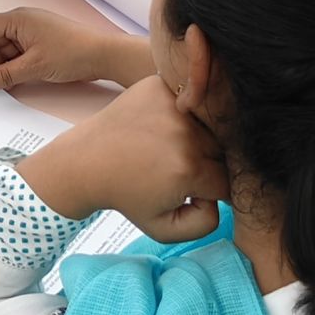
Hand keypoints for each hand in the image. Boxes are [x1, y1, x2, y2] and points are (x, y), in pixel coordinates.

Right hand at [0, 7, 148, 91]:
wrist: (103, 55)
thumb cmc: (73, 52)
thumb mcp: (34, 67)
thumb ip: (4, 76)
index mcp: (17, 19)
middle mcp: (21, 23)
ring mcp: (30, 34)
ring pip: (2, 49)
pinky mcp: (38, 45)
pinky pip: (15, 55)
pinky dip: (8, 68)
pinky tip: (6, 81)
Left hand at [16, 76, 230, 243]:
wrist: (87, 162)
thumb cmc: (126, 195)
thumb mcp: (164, 229)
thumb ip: (204, 224)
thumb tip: (222, 199)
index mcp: (187, 170)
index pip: (226, 182)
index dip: (213, 192)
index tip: (193, 192)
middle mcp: (183, 134)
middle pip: (221, 152)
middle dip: (207, 165)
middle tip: (179, 171)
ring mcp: (171, 106)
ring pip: (208, 125)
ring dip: (198, 138)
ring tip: (170, 149)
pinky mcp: (159, 86)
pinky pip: (190, 101)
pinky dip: (183, 114)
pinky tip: (162, 128)